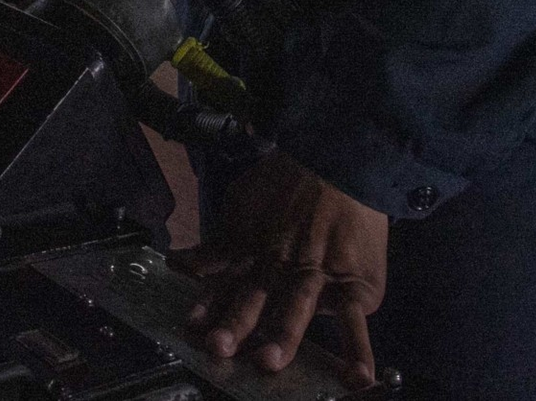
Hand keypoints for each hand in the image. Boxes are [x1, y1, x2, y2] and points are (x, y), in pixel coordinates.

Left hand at [176, 151, 385, 386]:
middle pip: (253, 298)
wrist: (338, 160)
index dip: (207, 304)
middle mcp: (279, 265)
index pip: (224, 281)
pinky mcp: (350, 281)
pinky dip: (357, 347)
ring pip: (295, 307)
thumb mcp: (241, 202)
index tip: (190, 327)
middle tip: (219, 346)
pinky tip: (357, 375)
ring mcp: (316, 274)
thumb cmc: (288, 182)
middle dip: (235, 323)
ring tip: (268, 361)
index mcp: (252, 249)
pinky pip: (354, 318)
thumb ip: (215, 241)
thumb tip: (179, 263)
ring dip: (281, 335)